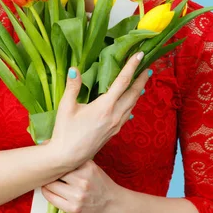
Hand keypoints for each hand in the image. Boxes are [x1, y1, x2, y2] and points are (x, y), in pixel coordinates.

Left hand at [40, 159, 118, 212]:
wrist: (111, 204)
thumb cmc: (99, 184)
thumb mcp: (92, 168)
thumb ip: (77, 162)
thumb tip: (55, 153)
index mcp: (88, 167)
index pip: (63, 159)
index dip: (53, 158)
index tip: (49, 158)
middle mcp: (83, 180)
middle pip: (55, 172)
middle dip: (49, 171)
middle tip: (45, 171)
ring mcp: (77, 195)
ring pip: (50, 185)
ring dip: (47, 183)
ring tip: (47, 181)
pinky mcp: (73, 208)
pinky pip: (52, 198)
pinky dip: (47, 193)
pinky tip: (48, 190)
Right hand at [49, 52, 150, 167]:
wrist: (68, 158)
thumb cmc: (65, 132)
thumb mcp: (66, 107)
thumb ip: (73, 87)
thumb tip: (75, 69)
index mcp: (104, 106)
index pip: (122, 81)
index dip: (132, 66)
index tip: (140, 55)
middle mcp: (114, 115)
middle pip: (133, 93)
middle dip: (141, 79)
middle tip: (147, 68)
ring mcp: (116, 125)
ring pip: (132, 105)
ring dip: (137, 92)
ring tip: (141, 83)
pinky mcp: (114, 132)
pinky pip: (127, 114)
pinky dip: (131, 104)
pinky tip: (130, 104)